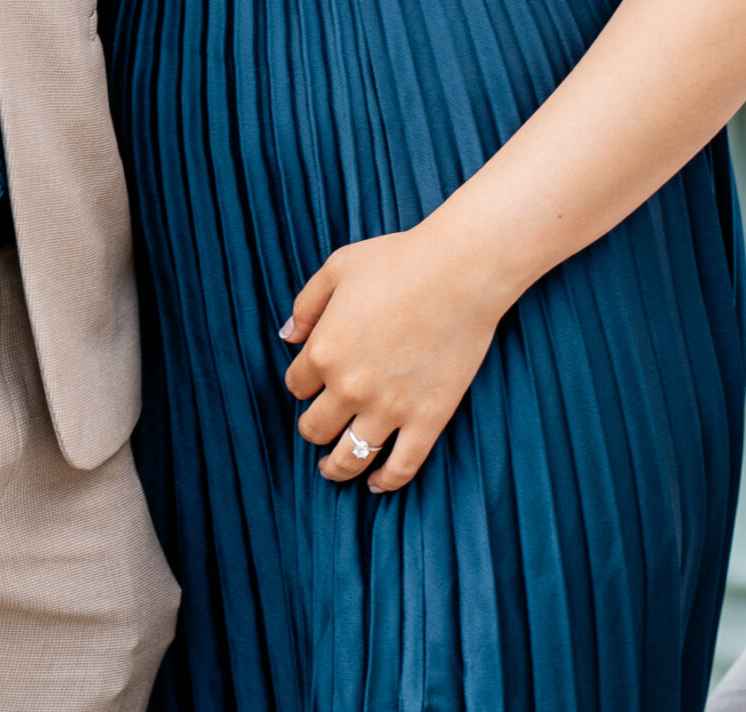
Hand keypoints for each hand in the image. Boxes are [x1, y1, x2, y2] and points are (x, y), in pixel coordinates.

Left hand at [280, 224, 504, 494]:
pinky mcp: (427, 421)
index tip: (314, 380)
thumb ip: (306, 304)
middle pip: (315, 427)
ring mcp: (388, 409)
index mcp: (324, 350)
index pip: (297, 384)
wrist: (458, 271)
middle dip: (313, 426)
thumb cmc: (397, 261)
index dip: (303, 382)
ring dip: (336, 467)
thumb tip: (287, 335)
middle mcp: (349, 387)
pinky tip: (376, 483)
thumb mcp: (338, 268)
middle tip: (320, 424)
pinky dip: (385, 481)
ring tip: (332, 469)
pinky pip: (401, 468)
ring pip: (349, 458)